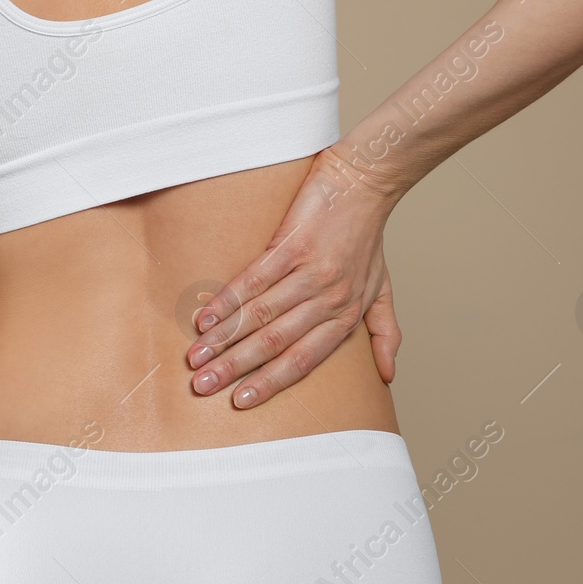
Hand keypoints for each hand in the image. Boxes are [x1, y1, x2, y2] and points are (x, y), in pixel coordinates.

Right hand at [184, 146, 403, 407]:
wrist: (364, 182)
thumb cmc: (367, 236)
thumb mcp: (382, 288)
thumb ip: (385, 332)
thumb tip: (387, 376)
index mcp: (347, 316)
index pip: (304, 360)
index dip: (270, 382)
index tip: (240, 401)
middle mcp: (329, 299)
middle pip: (276, 343)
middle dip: (236, 368)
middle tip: (202, 385)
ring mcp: (311, 271)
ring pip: (261, 315)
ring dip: (224, 339)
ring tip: (195, 355)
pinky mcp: (293, 244)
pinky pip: (255, 279)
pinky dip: (228, 301)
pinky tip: (206, 317)